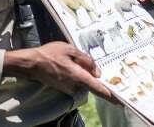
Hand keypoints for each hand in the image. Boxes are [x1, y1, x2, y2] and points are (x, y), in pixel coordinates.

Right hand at [3, 42, 118, 102]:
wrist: (31, 63)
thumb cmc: (50, 54)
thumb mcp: (70, 49)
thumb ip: (85, 60)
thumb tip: (97, 71)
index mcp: (79, 76)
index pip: (98, 88)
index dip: (111, 96)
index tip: (122, 103)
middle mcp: (75, 85)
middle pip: (90, 82)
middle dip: (92, 74)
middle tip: (85, 63)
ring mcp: (68, 88)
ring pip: (82, 81)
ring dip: (81, 73)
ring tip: (70, 59)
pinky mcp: (63, 87)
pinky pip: (75, 81)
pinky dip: (75, 74)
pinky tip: (66, 63)